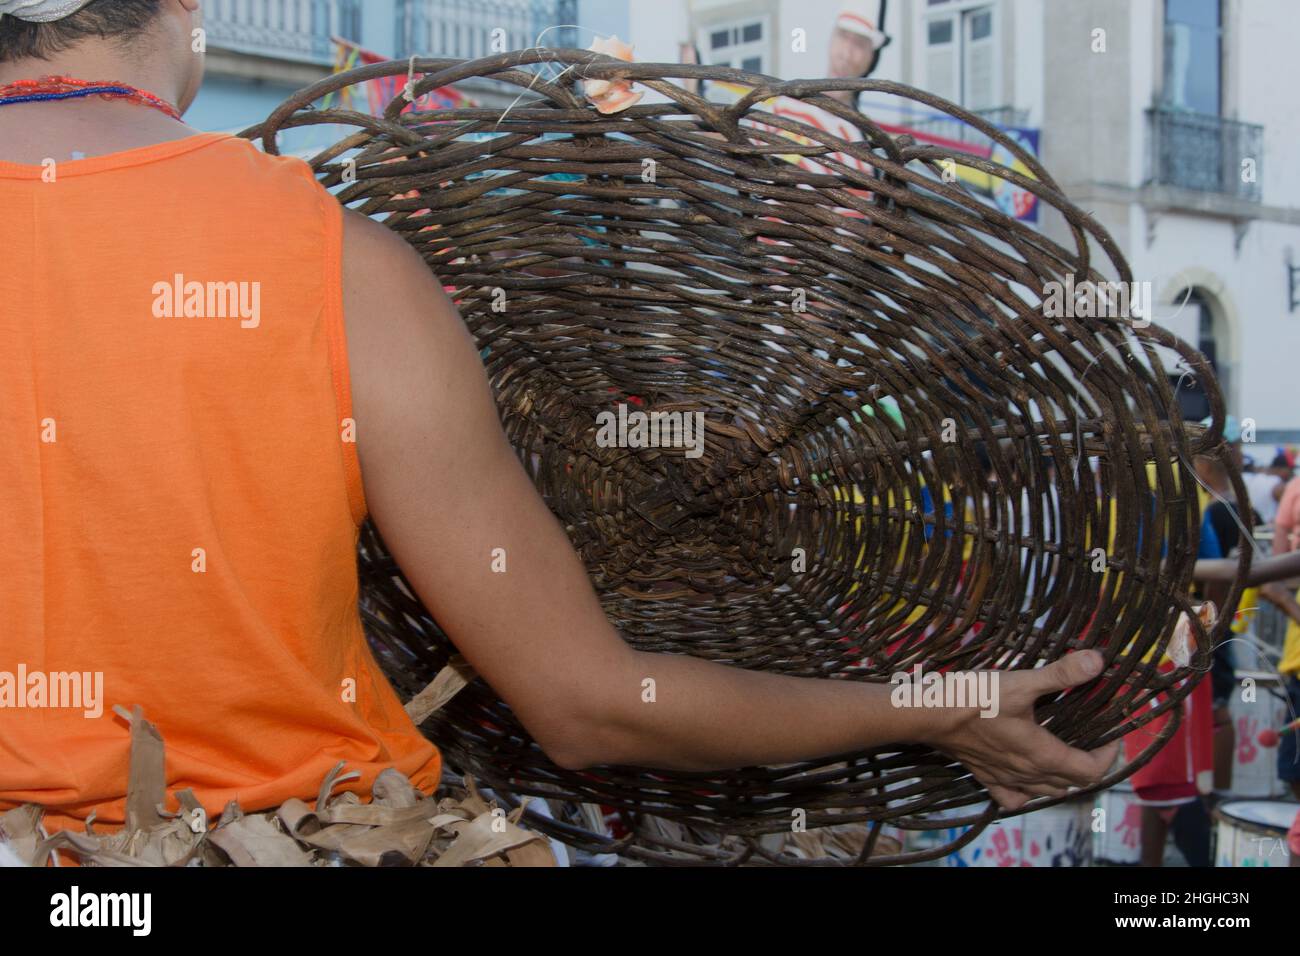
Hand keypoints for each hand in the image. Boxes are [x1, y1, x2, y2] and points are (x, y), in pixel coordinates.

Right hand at [920, 650, 1118, 810]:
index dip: (1109, 753)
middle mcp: (1028, 774)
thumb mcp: (1020, 681)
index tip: (1111, 732)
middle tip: (1093, 738)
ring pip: (1047, 792)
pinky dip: (1026, 793)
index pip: (1092, 769)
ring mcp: (1006, 778)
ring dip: (1063, 779)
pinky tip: (1026, 778)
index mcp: (1043, 754)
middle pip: (1073, 783)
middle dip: (1090, 764)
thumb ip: (1060, 673)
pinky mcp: (985, 777)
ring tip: (1066, 755)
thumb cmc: (973, 698)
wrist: (928, 714)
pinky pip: (1013, 798)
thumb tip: (1098, 662)